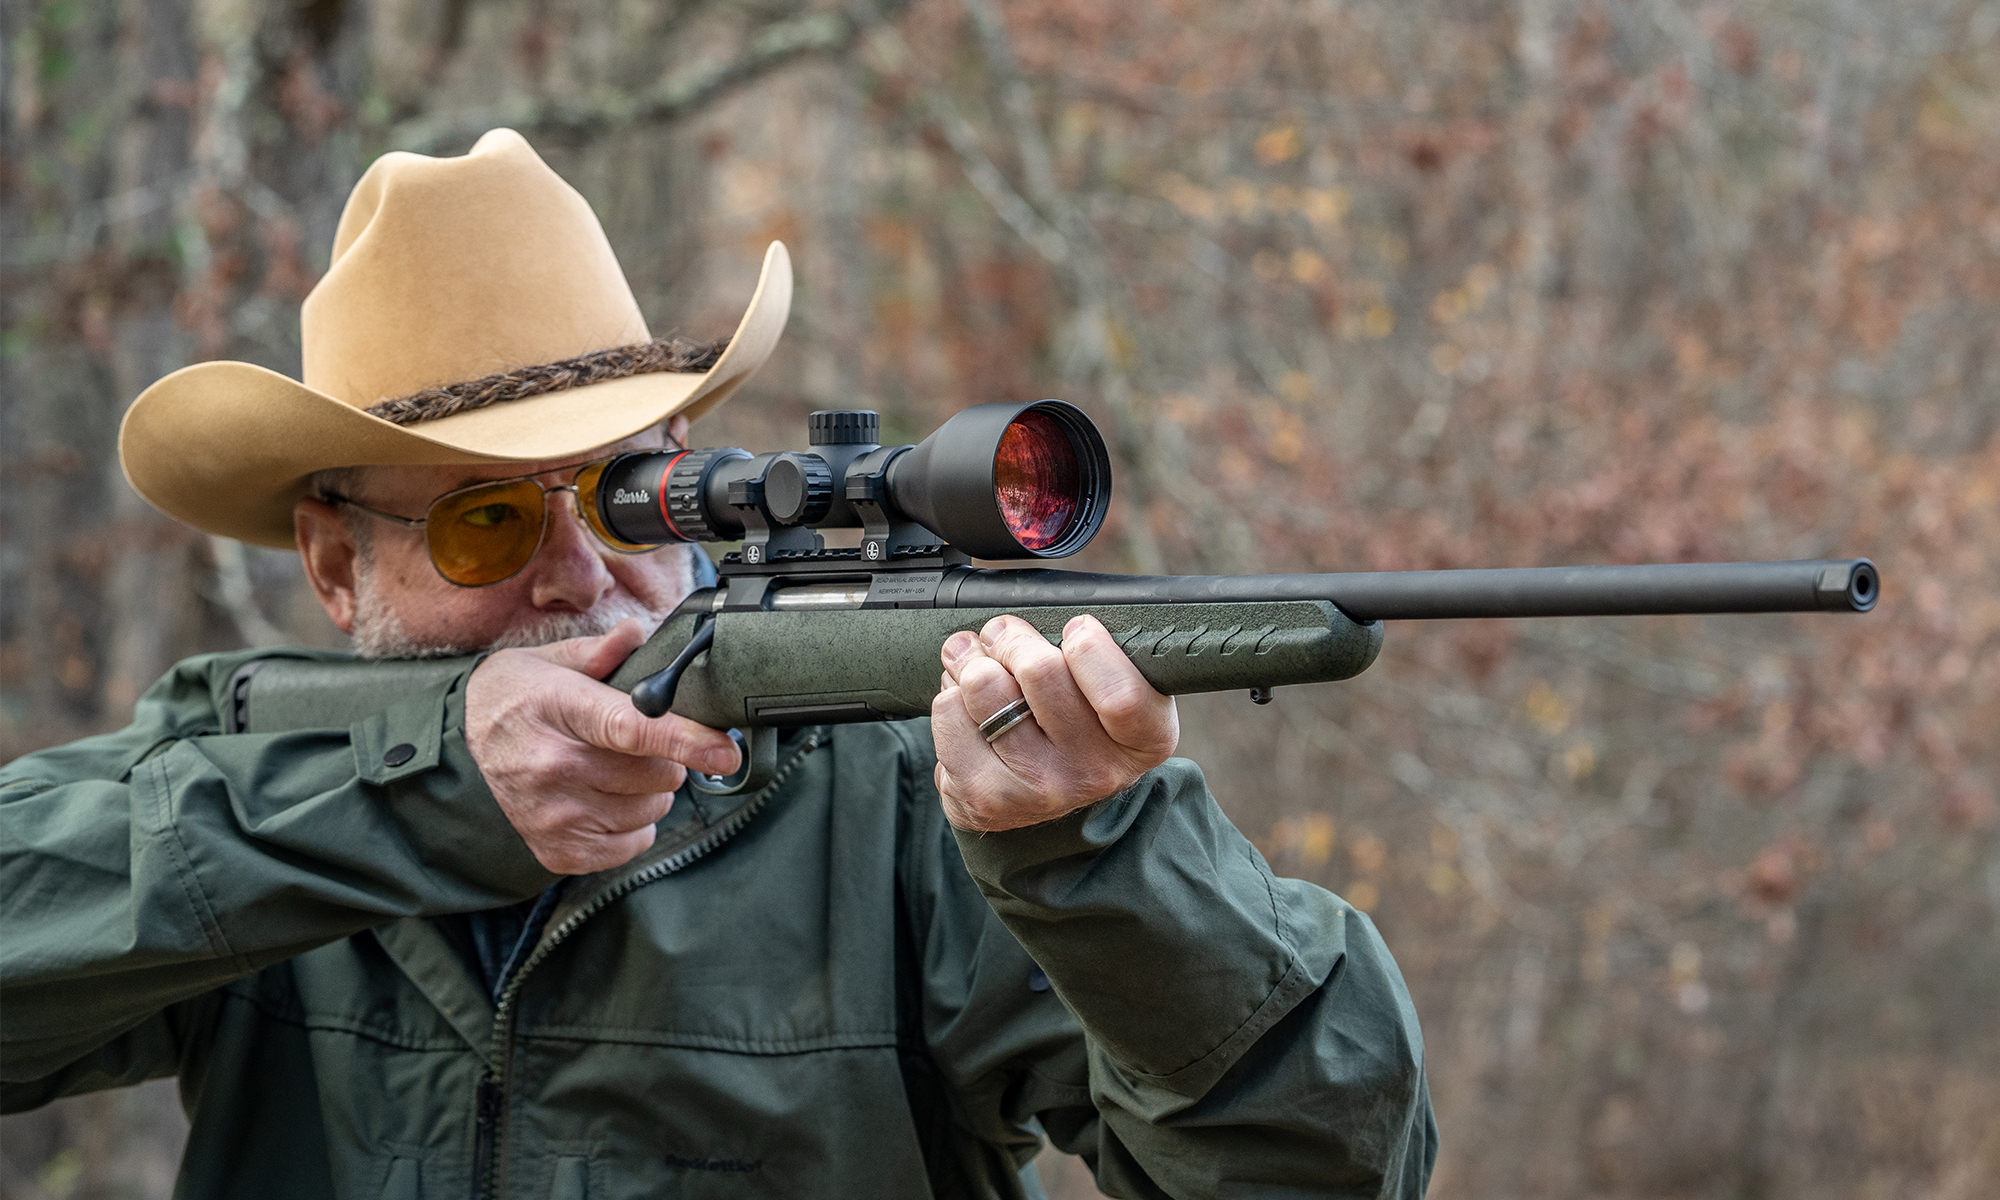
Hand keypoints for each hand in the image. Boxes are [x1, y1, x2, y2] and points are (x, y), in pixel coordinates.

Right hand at [465, 619, 740, 873]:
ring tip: (615, 770)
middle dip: (667, 758)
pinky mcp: (558, 851)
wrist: (462, 745)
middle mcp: (553, 766)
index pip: (630, 729)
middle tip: (637, 744)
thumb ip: (600, 651)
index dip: (685, 740)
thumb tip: (637, 634)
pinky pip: (632, 844)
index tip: (725, 751)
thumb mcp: (549, 660)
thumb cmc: (516, 697)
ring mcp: (554, 815)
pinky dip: (632, 824)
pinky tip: (605, 800)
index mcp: (557, 708)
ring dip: (650, 792)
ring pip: (651, 810)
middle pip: (655, 775)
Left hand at [933, 614, 1178, 831]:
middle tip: (1004, 637)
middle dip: (1012, 638)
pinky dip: (950, 697)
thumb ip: (1098, 652)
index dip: (1088, 646)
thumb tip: (1041, 612)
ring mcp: (1039, 789)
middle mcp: (1097, 772)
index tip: (1074, 630)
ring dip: (972, 661)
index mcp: (1145, 740)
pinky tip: (965, 708)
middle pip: (1041, 670)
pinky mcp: (986, 797)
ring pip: (985, 685)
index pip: (1120, 693)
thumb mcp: (1110, 693)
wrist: (1035, 811)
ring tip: (977, 665)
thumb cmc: (1074, 729)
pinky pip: (949, 712)